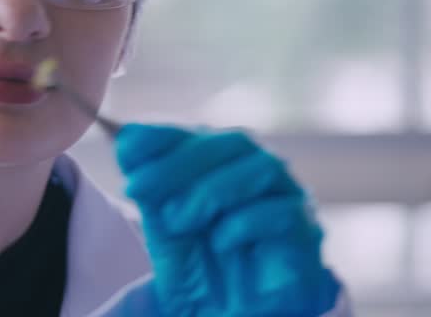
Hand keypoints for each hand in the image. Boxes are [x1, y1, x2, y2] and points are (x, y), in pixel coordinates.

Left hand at [115, 124, 339, 316]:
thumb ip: (150, 183)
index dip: (163, 135)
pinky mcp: (305, 233)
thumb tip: (127, 138)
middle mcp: (260, 170)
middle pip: (233, 143)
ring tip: (176, 220)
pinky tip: (219, 241)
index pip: (198, 132)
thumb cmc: (198, 264)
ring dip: (211, 190)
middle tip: (137, 187)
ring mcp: (288, 198)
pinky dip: (243, 223)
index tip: (125, 149)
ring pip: (262, 169)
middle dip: (179, 163)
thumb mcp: (163, 222)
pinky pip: (283, 213)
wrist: (226, 316)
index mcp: (224, 160)